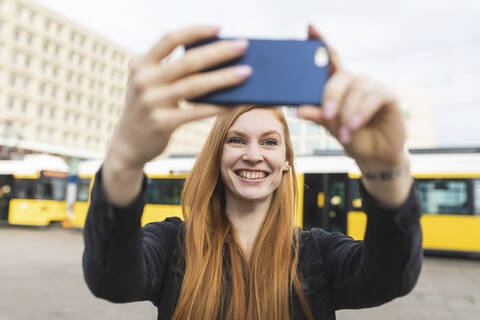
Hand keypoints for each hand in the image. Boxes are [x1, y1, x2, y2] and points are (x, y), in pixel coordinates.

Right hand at [106, 25, 251, 169]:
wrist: (128, 144)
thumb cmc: (149, 109)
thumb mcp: (152, 85)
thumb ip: (173, 72)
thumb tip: (219, 63)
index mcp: (140, 64)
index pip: (170, 39)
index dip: (195, 31)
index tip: (220, 28)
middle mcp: (143, 80)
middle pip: (189, 61)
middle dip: (219, 52)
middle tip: (244, 46)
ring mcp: (151, 102)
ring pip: (196, 86)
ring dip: (225, 78)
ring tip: (246, 73)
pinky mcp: (161, 123)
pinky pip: (196, 112)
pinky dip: (218, 106)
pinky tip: (235, 102)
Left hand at [298, 25, 405, 166]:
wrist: (375, 156)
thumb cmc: (352, 138)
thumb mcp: (331, 127)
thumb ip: (318, 116)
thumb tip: (300, 110)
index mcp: (338, 85)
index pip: (329, 60)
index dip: (320, 42)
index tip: (309, 27)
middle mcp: (355, 82)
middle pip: (341, 76)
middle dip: (331, 95)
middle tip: (326, 115)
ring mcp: (372, 87)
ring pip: (356, 90)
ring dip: (348, 113)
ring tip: (344, 133)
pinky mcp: (387, 96)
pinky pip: (373, 97)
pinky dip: (361, 113)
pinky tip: (354, 127)